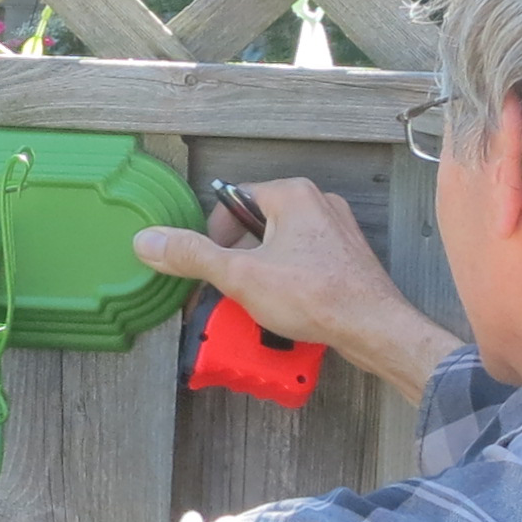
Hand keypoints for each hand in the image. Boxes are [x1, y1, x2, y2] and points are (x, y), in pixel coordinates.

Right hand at [133, 179, 461, 402]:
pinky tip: (290, 309)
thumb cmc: (315, 296)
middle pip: (256, 227)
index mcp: (292, 194)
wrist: (373, 328)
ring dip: (263, 274)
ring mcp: (337, 230)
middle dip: (239, 261)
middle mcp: (318, 203)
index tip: (214, 269)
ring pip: (280, 247)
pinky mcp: (347, 258)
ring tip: (262, 304)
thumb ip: (191, 256)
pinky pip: (304, 264)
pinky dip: (290, 284)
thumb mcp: (240, 276)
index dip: (215, 239)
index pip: (232, 204)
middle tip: (235, 291)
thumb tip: (149, 241)